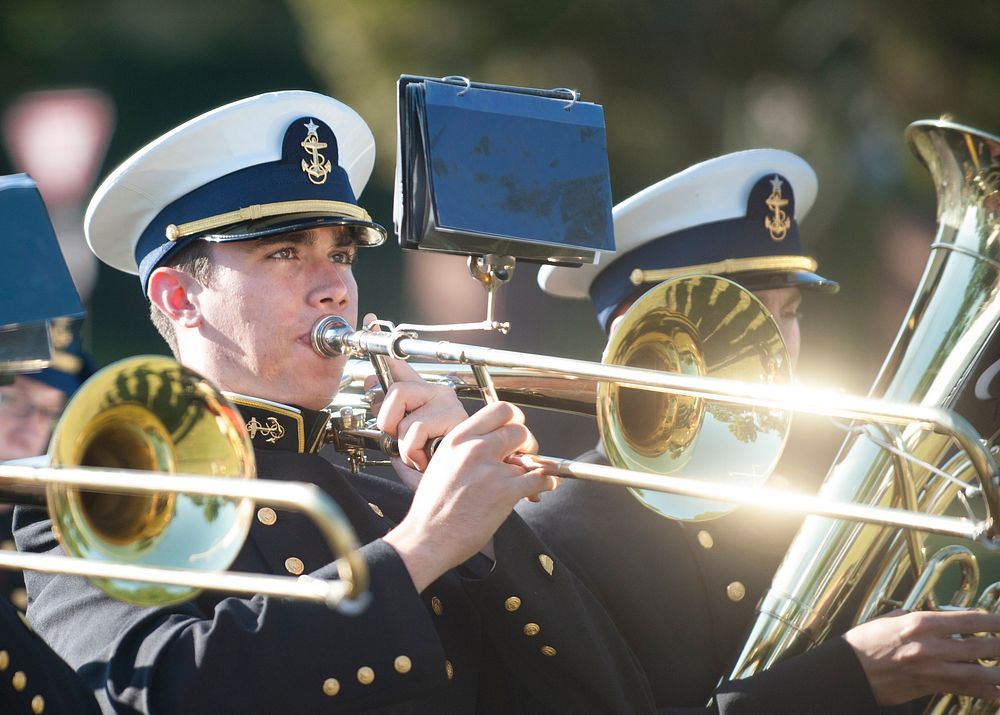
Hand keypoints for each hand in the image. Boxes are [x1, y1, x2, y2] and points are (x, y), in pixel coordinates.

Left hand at [360, 314, 466, 475]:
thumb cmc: (429, 462)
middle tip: (401, 438)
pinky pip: (417, 429)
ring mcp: (448, 404)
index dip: (382, 341)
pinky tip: (428, 458)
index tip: (369, 321)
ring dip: (404, 444)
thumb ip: (388, 410)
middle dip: (389, 422)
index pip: (399, 361)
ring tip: (419, 453)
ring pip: (405, 416)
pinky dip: (415, 452)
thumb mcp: (401, 435)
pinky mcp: (456, 418)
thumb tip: (370, 379)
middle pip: (396, 390)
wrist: (451, 488)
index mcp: (422, 393)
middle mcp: (437, 392)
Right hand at [383, 401, 555, 591]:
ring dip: (534, 468)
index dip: (514, 419)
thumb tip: (492, 446)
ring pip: (530, 457)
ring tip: (529, 480)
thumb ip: (466, 449)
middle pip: (519, 430)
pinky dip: (546, 483)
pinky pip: (539, 479)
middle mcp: (475, 448)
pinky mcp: (506, 492)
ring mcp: (491, 469)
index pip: (499, 409)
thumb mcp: (442, 463)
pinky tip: (542, 488)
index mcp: (458, 438)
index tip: (515, 430)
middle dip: (527, 443)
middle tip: (524, 455)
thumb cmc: (432, 508)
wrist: (428, 537)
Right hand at [843, 609, 999, 704]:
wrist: (849, 670)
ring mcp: (931, 669)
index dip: (993, 620)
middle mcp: (929, 646)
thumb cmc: (865, 642)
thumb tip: (940, 618)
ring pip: (978, 672)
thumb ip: (918, 618)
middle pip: (979, 646)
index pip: (967, 620)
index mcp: (919, 623)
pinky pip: (964, 690)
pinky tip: (997, 690)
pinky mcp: (929, 686)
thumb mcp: (891, 619)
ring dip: (999, 671)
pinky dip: (985, 691)